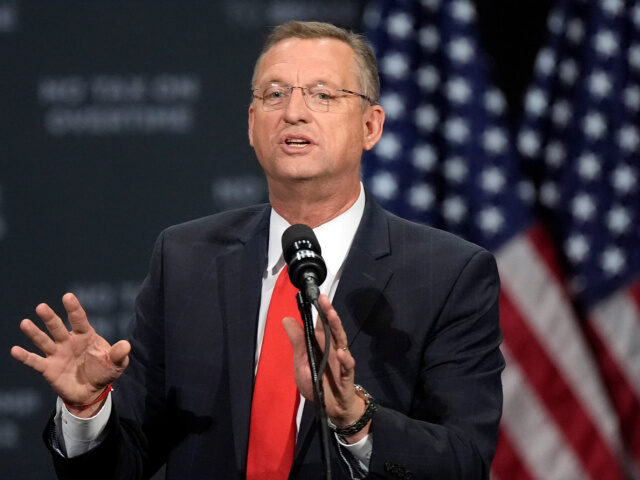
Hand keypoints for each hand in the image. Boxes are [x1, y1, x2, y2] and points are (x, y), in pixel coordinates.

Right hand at [11, 292, 130, 416]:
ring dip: (35, 333)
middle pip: (57, 327)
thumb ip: (119, 354)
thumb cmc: (105, 371)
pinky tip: (15, 350)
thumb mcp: (116, 363)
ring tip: (25, 323)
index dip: (74, 308)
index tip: (68, 296)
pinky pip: (35, 361)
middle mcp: (68, 341)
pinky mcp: (48, 368)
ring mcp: (57, 354)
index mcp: (85, 336)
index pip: (79, 319)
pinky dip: (25, 357)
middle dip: (50, 317)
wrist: (92, 391)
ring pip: (44, 341)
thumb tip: (126, 345)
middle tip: (41, 307)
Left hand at [282, 294, 369, 442]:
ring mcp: (341, 361)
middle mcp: (332, 349)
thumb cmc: (317, 384)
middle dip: (328, 313)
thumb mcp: (301, 364)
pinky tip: (341, 352)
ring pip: (341, 341)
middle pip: (331, 329)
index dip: (319, 311)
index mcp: (321, 345)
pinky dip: (345, 359)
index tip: (316, 296)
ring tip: (332, 315)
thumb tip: (286, 319)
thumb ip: (297, 343)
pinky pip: (347, 366)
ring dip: (337, 328)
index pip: (320, 325)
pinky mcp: (346, 376)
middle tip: (324, 298)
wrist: (333, 409)